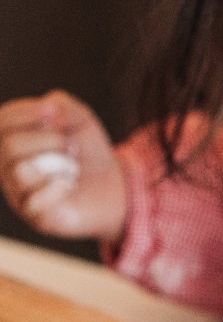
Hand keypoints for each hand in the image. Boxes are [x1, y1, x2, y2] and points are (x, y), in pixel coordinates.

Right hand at [0, 90, 127, 241]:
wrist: (112, 184)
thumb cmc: (87, 150)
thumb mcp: (79, 119)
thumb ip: (61, 105)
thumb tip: (48, 110)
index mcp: (11, 139)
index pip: (3, 121)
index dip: (28, 113)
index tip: (57, 114)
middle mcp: (7, 166)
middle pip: (10, 146)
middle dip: (48, 140)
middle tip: (72, 146)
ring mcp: (18, 192)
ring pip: (21, 173)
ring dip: (56, 164)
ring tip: (73, 166)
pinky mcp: (35, 215)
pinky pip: (34, 202)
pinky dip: (57, 188)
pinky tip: (71, 184)